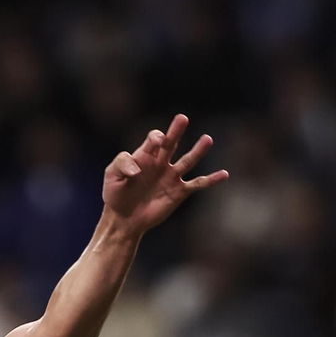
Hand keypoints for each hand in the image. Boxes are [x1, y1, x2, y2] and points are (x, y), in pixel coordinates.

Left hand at [102, 114, 227, 234]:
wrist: (123, 218)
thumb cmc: (115, 194)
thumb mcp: (111, 176)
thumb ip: (122, 164)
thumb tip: (138, 169)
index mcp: (144, 156)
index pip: (154, 140)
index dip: (156, 138)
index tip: (156, 142)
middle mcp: (160, 163)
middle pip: (171, 143)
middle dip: (176, 131)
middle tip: (182, 118)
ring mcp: (171, 177)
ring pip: (188, 160)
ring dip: (198, 150)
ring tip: (207, 139)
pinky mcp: (179, 192)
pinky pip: (198, 184)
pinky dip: (211, 180)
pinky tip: (224, 174)